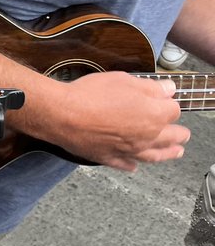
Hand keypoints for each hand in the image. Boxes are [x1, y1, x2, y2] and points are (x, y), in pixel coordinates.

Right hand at [34, 72, 185, 170]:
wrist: (62, 115)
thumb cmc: (91, 95)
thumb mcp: (123, 80)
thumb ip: (150, 87)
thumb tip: (169, 90)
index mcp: (154, 115)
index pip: (174, 110)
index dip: (169, 103)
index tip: (165, 100)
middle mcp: (147, 136)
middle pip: (172, 137)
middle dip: (180, 133)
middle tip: (183, 134)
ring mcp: (129, 150)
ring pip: (155, 155)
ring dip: (168, 153)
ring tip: (176, 152)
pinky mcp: (110, 158)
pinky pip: (127, 164)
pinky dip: (133, 165)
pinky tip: (135, 165)